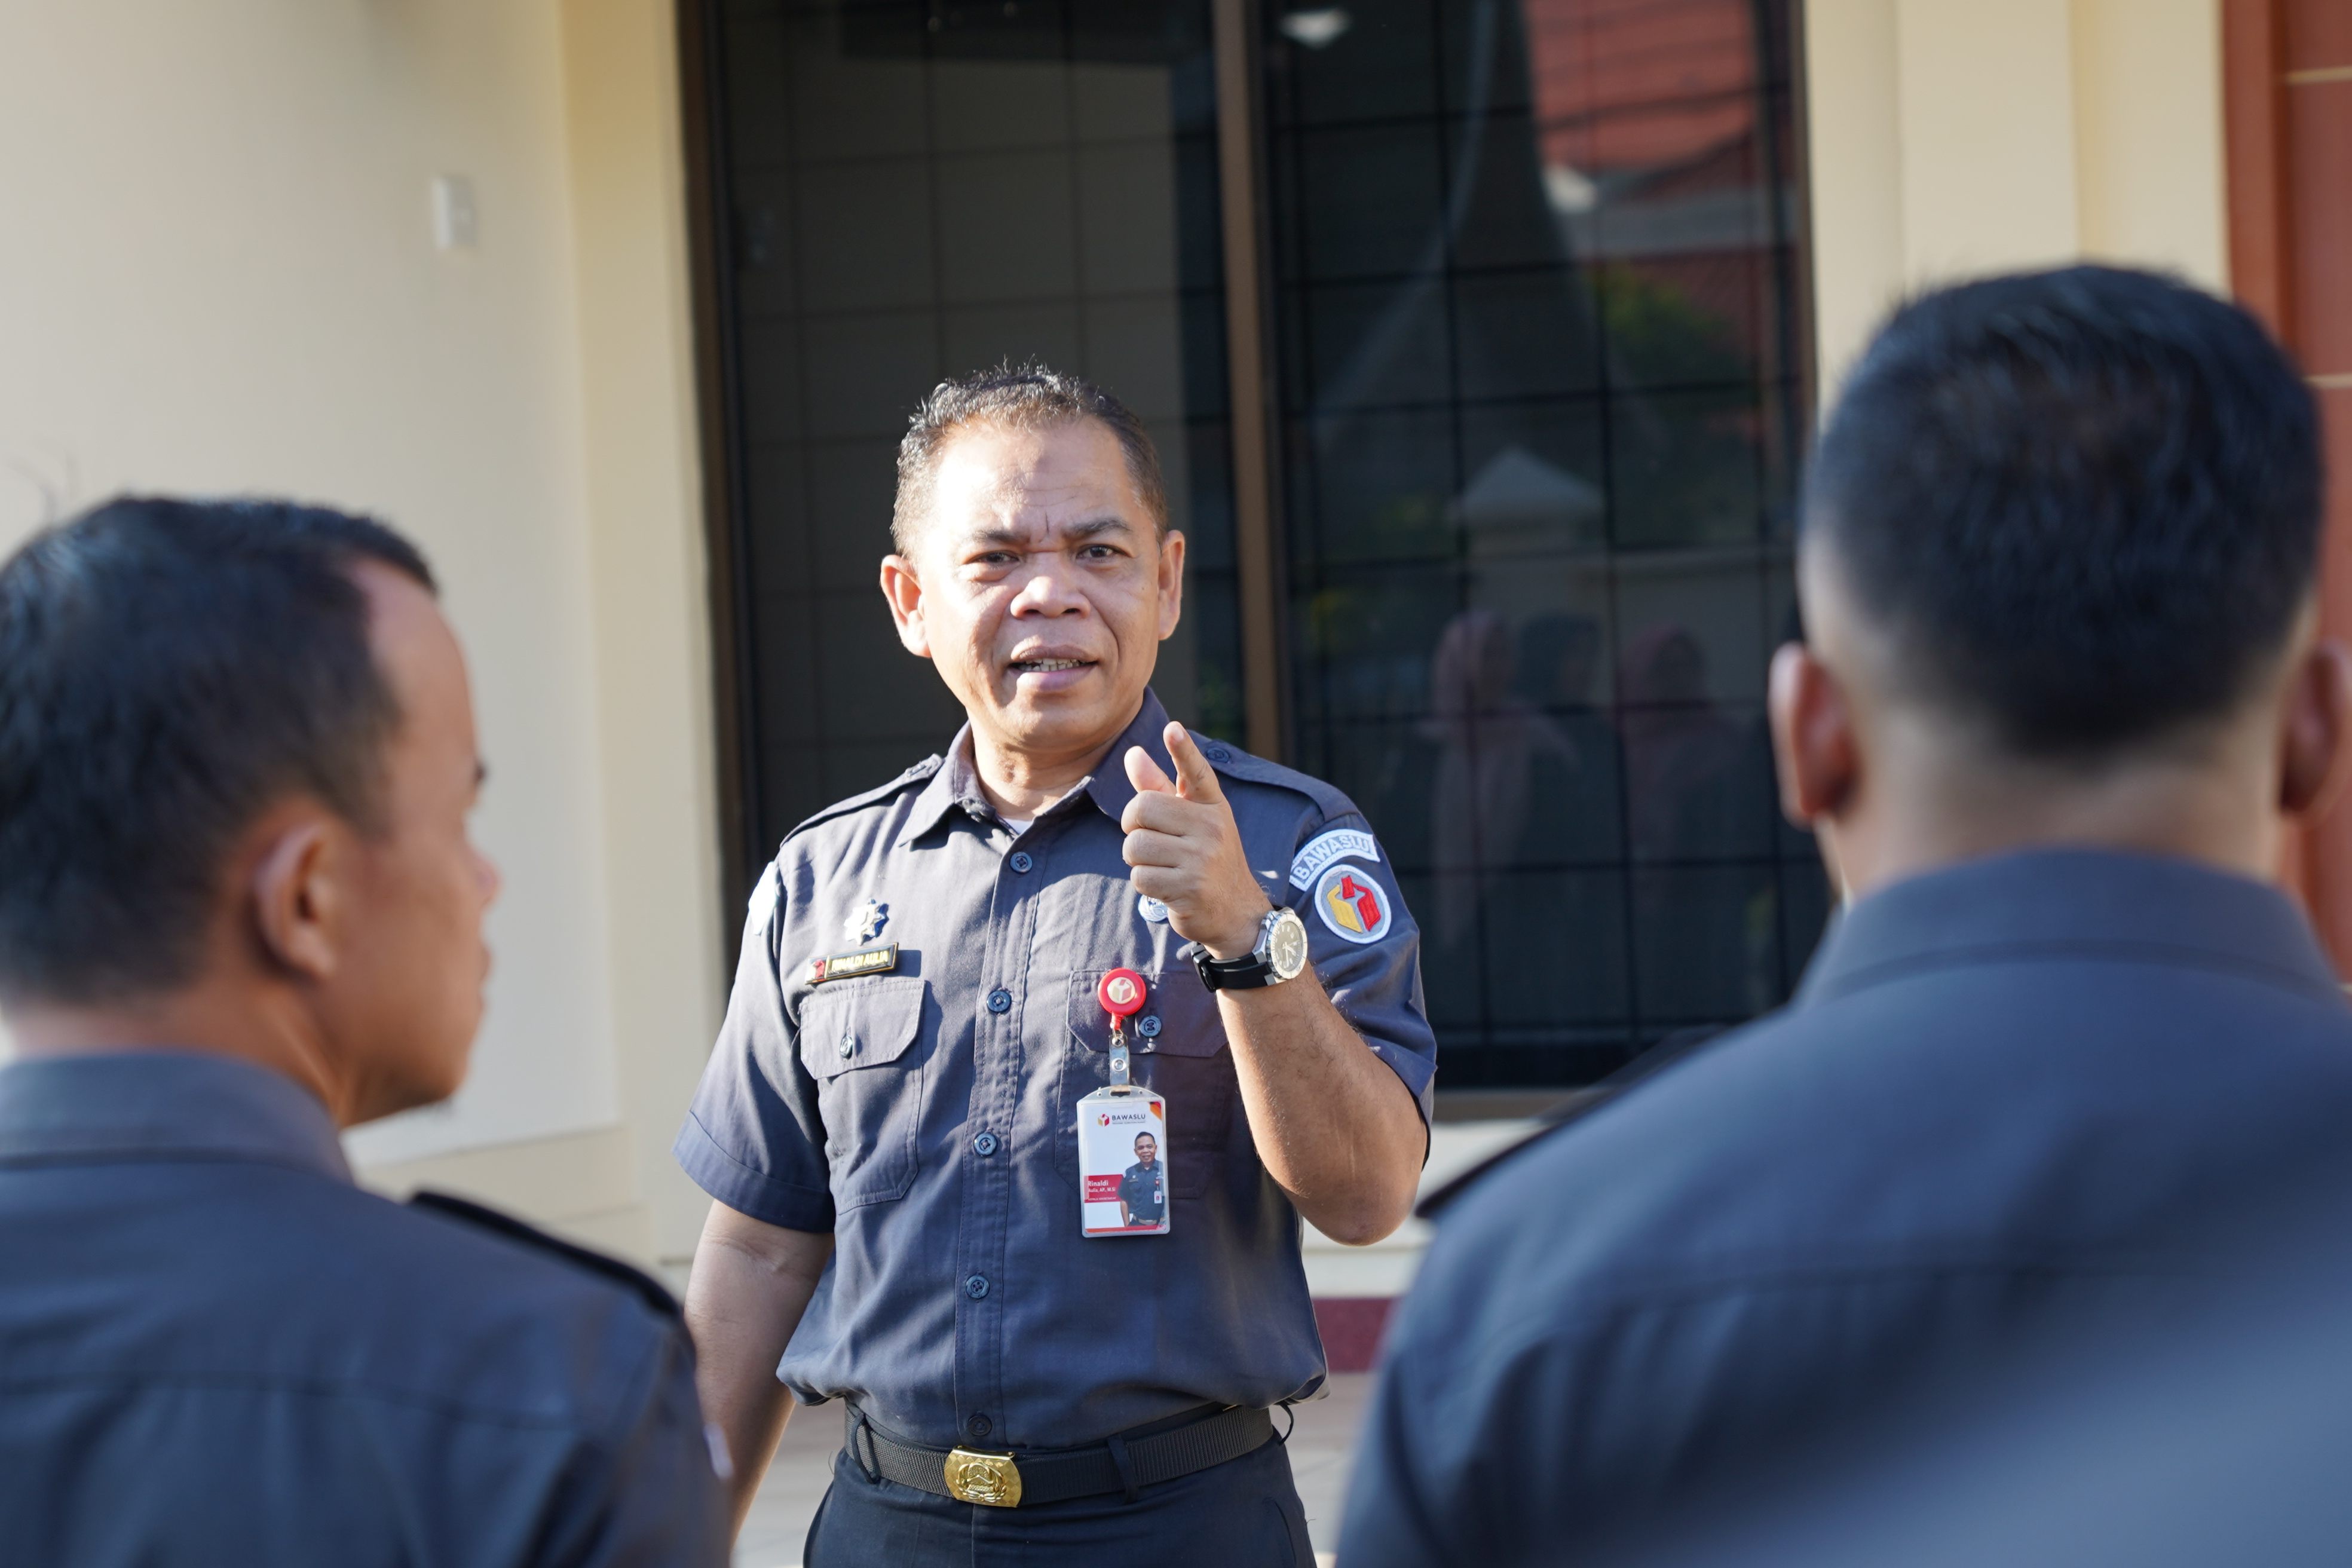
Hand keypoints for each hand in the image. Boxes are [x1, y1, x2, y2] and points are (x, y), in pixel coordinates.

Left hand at [1122, 722, 1270, 959]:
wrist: (1236, 914)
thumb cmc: (1206, 859)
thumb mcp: (1192, 822)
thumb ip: (1159, 789)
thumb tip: (1132, 753)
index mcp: (1213, 807)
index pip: (1196, 773)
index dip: (1183, 750)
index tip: (1172, 729)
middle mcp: (1211, 829)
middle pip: (1141, 810)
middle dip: (1133, 826)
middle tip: (1149, 839)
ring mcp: (1202, 859)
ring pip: (1135, 846)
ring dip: (1137, 860)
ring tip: (1161, 866)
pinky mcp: (1189, 888)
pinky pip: (1140, 877)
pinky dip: (1145, 884)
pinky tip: (1166, 887)